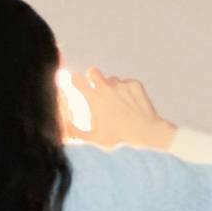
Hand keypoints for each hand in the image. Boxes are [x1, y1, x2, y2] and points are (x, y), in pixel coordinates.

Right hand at [58, 67, 174, 149]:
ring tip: (117, 105)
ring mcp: (122, 85)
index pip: (77, 79)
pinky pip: (126, 83)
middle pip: (93, 71)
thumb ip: (76, 132)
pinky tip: (130, 104)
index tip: (75, 82)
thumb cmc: (119, 139)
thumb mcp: (94, 139)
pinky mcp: (135, 84)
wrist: (147, 133)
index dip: (74, 80)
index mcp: (95, 99)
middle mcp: (107, 88)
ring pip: (111, 79)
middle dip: (92, 77)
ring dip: (111, 87)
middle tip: (94, 87)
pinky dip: (126, 91)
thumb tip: (65, 124)